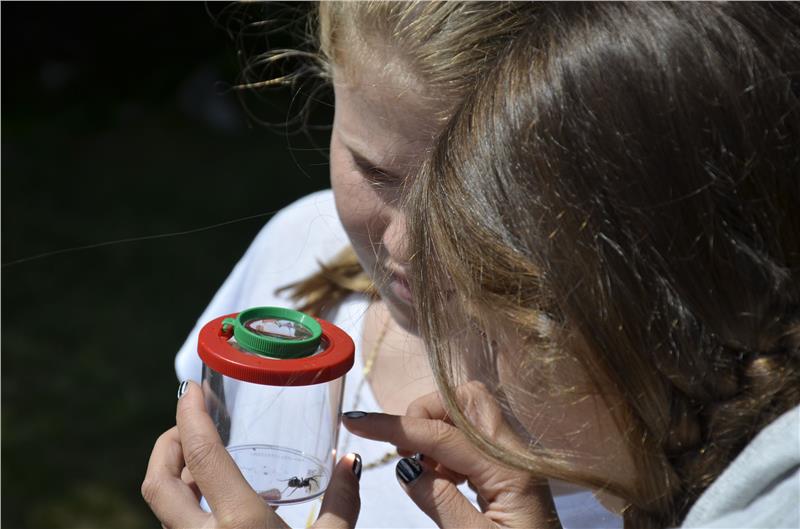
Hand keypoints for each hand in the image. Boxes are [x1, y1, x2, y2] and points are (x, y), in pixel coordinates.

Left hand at [142, 381, 360, 528]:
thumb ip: (344, 500)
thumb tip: (349, 458)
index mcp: (240, 526)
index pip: (201, 455)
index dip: (190, 415)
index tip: (190, 387)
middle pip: (158, 481)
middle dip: (165, 443)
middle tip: (189, 422)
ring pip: (163, 508)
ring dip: (175, 475)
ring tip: (205, 460)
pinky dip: (185, 504)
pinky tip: (216, 503)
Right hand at [343, 381, 561, 528]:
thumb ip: (440, 503)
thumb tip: (405, 466)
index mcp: (510, 471)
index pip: (442, 434)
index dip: (395, 426)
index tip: (357, 423)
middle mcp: (515, 454)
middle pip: (467, 398)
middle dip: (426, 411)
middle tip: (405, 450)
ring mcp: (514, 458)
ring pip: (469, 413)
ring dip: (436, 430)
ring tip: (425, 471)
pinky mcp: (509, 468)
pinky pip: (473, 437)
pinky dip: (448, 447)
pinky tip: (444, 479)